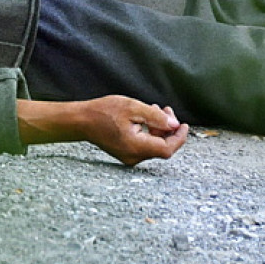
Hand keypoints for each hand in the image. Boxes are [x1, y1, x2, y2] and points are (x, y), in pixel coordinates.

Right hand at [17, 95, 187, 165]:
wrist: (80, 121)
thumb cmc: (102, 112)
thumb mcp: (132, 108)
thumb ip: (156, 117)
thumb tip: (174, 125)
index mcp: (136, 146)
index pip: (167, 148)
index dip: (179, 137)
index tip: (184, 125)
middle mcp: (133, 156)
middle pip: (161, 146)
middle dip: (168, 128)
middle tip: (166, 110)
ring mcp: (128, 156)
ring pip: (153, 145)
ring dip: (158, 128)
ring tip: (154, 110)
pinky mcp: (125, 153)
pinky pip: (144, 145)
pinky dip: (149, 132)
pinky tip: (145, 118)